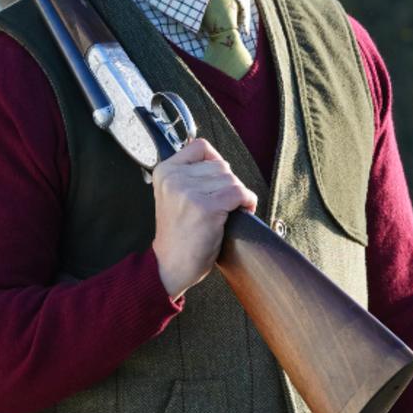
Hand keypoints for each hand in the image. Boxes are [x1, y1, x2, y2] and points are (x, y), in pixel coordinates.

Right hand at [151, 137, 257, 298]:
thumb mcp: (173, 196)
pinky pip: (239, 193)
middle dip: (229, 183)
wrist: (170, 266)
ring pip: (231, 179)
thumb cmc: (177, 235)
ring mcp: (189, 192)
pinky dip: (247, 201)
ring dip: (239, 195)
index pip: (200, 147)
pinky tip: (243, 211)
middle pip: (220, 165)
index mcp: (164, 172)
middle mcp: (174, 179)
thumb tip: (221, 163)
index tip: (218, 181)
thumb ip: (189, 176)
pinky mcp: (206, 208)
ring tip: (232, 210)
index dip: (215, 161)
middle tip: (227, 203)